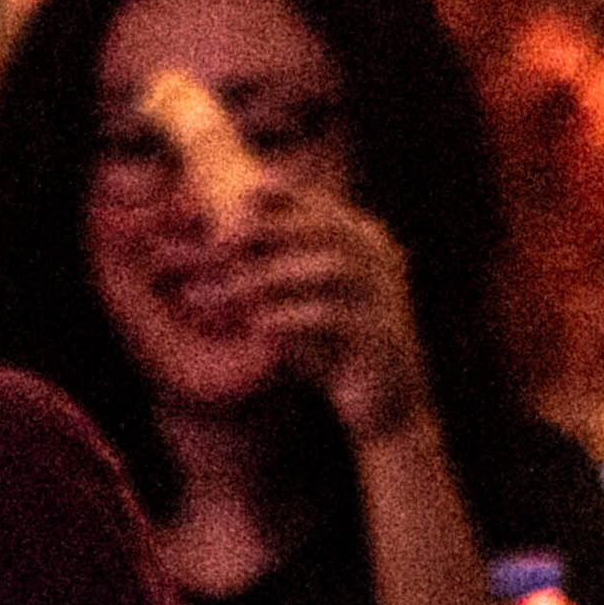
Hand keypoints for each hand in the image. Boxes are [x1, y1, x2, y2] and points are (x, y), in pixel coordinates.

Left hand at [230, 185, 435, 445]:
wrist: (384, 408)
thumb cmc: (333, 350)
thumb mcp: (300, 304)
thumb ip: (273, 270)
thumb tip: (218, 239)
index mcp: (364, 242)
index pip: (321, 203)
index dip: (279, 196)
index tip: (234, 204)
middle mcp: (380, 260)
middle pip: (323, 227)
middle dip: (265, 230)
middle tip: (219, 244)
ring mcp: (384, 295)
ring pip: (327, 269)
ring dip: (267, 278)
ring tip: (224, 294)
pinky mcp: (380, 335)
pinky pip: (333, 316)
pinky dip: (289, 317)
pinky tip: (256, 327)